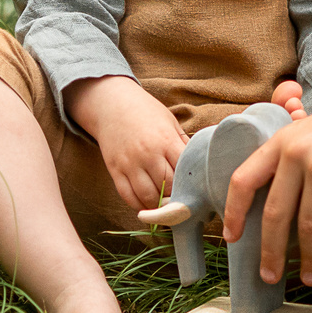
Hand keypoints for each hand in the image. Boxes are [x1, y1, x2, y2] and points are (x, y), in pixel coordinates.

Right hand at [65, 75, 186, 215]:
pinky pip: (127, 195)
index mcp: (166, 140)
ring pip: (148, 196)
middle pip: (168, 187)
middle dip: (177, 198)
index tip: (196, 191)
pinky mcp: (115, 169)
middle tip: (183, 204)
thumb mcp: (170, 122)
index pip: (184, 172)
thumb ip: (183, 144)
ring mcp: (130, 163)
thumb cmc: (146, 112)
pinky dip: (138, 205)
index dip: (191, 184)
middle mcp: (148, 154)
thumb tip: (199, 163)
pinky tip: (146, 206)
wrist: (112, 104)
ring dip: (158, 206)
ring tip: (166, 208)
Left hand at [220, 73, 311, 284]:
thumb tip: (287, 199)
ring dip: (309, 258)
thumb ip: (298, 157)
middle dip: (270, 252)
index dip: (233, 212)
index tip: (232, 239)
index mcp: (282, 141)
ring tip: (311, 278)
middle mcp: (297, 151)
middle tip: (270, 277)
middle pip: (274, 212)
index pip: (243, 179)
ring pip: (309, 224)